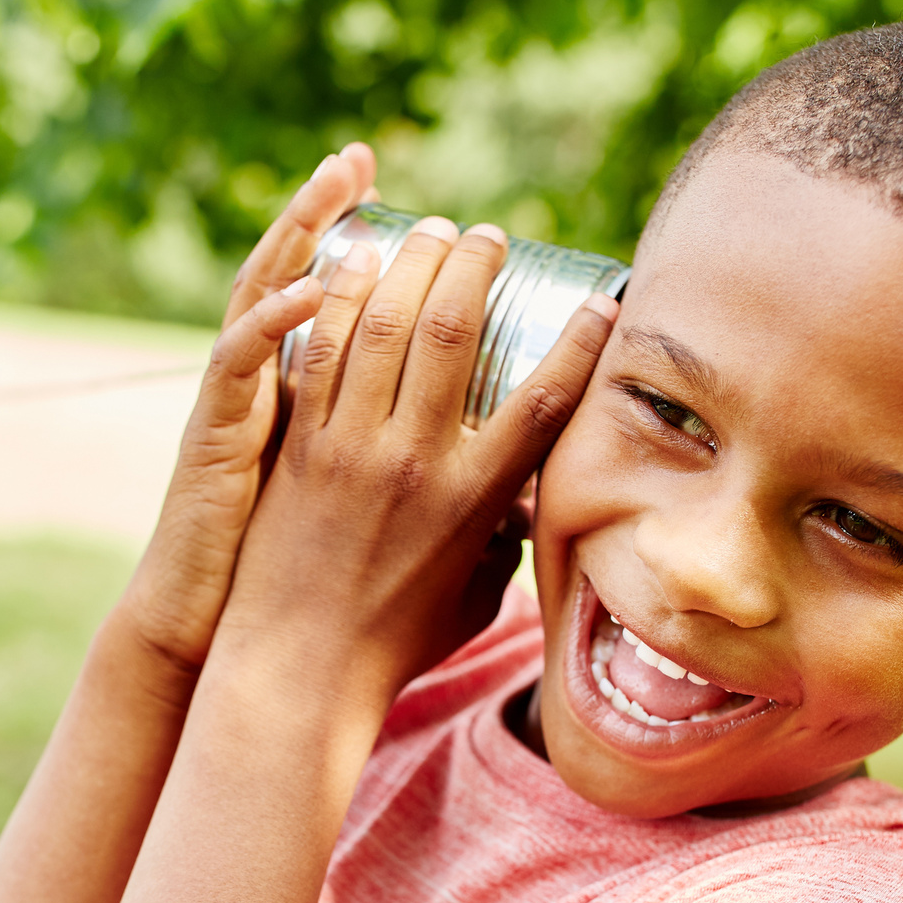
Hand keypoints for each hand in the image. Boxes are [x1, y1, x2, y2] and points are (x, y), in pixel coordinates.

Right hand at [113, 144, 378, 678]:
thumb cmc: (293, 588)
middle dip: (331, 210)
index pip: (337, 304)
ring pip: (268, 293)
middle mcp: (271, 388)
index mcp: (307, 400)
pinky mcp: (219, 431)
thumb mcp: (357, 519)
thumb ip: (420, 492)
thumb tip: (515, 496)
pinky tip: (317, 280)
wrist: (218, 636)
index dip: (359, 247)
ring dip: (305, 229)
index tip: (401, 202)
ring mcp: (242, 405)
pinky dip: (275, 315)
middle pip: (301, 274)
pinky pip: (243, 356)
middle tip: (362, 155)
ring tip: (342, 175)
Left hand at [219, 218, 617, 702]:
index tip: (603, 299)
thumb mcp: (478, 595)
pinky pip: (321, 352)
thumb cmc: (398, 643)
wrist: (300, 671)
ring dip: (411, 263)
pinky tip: (354, 263)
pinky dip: (339, 297)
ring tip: (430, 231)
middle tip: (489, 236)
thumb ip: (506, 542)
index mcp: (474, 501)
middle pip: (452, 331)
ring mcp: (351, 448)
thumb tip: (530, 508)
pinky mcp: (299, 446)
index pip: (544, 400)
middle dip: (476, 266)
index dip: (581, 339)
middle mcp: (416, 462)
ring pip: (383, 325)